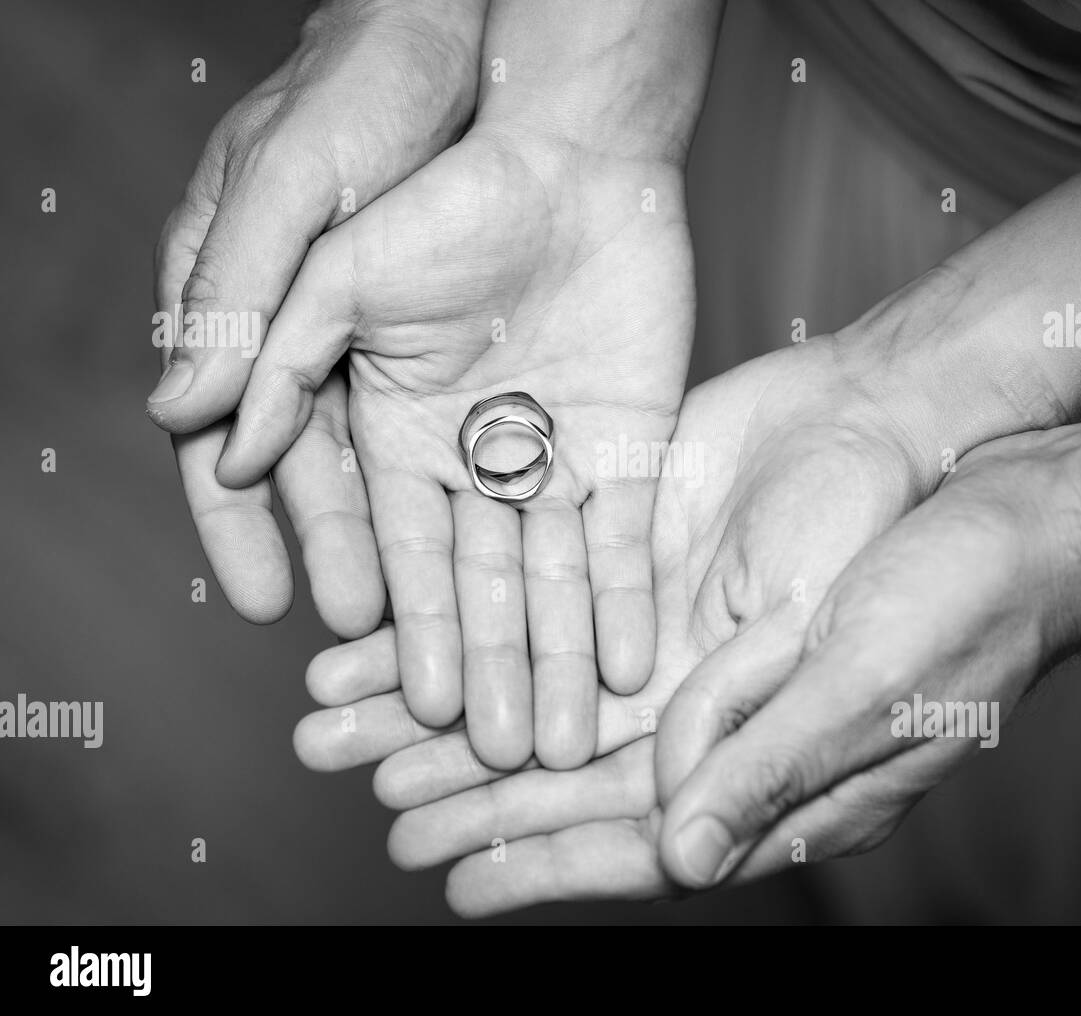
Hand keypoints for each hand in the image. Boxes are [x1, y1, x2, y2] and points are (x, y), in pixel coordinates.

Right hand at [196, 122, 696, 768]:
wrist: (567, 155)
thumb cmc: (442, 197)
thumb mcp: (337, 263)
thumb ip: (276, 350)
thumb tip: (200, 440)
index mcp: (397, 432)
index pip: (394, 548)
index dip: (405, 624)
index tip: (409, 699)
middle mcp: (474, 459)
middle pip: (480, 584)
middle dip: (491, 667)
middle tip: (499, 755)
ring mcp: (556, 455)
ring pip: (554, 577)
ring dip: (560, 659)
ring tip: (568, 745)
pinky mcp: (631, 440)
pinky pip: (627, 533)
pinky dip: (626, 597)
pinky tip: (631, 665)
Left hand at [291, 330, 957, 907]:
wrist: (976, 465)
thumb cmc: (960, 597)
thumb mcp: (870, 681)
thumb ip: (772, 764)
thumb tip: (682, 856)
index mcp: (770, 773)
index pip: (639, 836)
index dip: (544, 858)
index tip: (451, 879)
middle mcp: (711, 716)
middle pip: (565, 767)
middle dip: (459, 782)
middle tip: (355, 787)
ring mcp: (681, 638)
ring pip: (544, 683)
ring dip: (448, 704)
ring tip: (343, 718)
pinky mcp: (661, 563)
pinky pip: (557, 600)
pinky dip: (488, 614)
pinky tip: (419, 626)